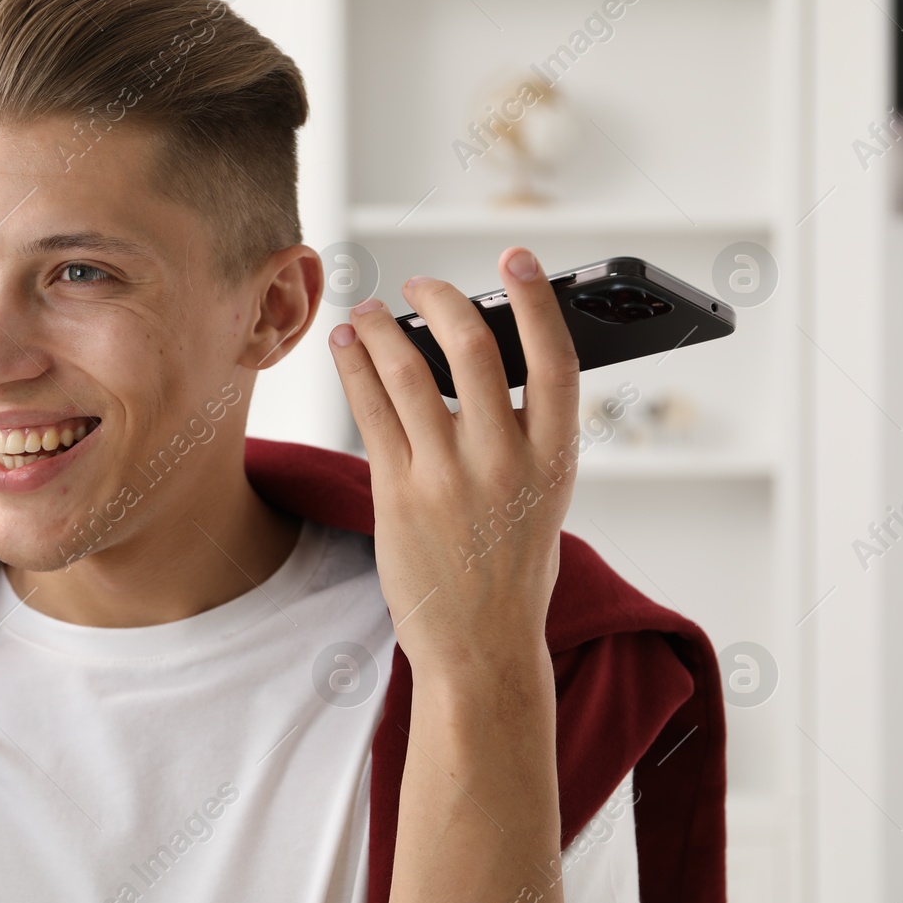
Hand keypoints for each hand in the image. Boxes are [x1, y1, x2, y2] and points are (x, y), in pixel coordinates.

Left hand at [327, 247, 580, 689]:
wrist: (480, 644)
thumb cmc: (513, 564)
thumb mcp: (542, 494)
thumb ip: (521, 432)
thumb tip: (470, 357)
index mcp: (557, 458)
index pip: (555, 359)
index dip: (537, 300)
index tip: (518, 258)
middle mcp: (505, 462)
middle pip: (474, 349)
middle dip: (440, 300)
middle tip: (418, 285)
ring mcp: (448, 478)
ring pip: (408, 372)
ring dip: (379, 328)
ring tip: (364, 312)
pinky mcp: (398, 495)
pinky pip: (371, 411)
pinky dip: (354, 368)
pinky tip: (345, 348)